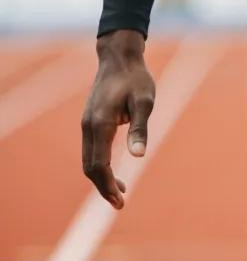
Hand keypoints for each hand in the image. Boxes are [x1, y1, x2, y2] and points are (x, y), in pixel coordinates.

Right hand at [81, 30, 154, 208]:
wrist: (120, 58)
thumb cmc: (136, 78)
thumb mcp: (145, 101)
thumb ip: (140, 128)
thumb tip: (138, 156)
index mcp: (100, 124)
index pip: (99, 165)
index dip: (107, 185)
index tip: (120, 200)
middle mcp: (89, 126)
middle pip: (90, 167)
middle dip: (103, 187)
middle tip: (121, 202)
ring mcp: (87, 124)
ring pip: (88, 160)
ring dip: (102, 177)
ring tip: (120, 191)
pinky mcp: (91, 121)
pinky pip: (91, 150)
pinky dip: (100, 165)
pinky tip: (114, 170)